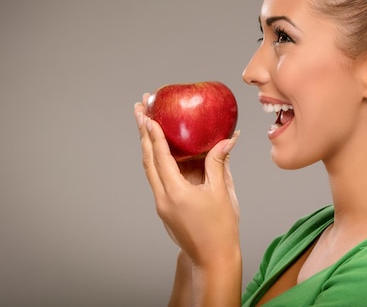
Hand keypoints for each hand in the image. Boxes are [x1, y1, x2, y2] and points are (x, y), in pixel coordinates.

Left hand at [134, 95, 240, 267]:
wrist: (213, 259)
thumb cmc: (221, 228)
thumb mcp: (223, 192)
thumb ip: (219, 163)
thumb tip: (227, 139)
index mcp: (176, 193)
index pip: (160, 157)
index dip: (154, 134)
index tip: (147, 115)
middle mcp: (163, 198)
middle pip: (147, 159)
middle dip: (142, 132)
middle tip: (139, 108)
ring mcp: (162, 204)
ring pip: (149, 169)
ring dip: (147, 145)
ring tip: (145, 123)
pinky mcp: (165, 207)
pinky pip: (158, 178)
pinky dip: (157, 160)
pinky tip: (162, 149)